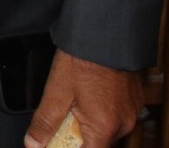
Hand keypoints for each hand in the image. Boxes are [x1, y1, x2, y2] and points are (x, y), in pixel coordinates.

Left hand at [24, 49, 142, 147]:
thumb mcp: (56, 90)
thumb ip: (45, 121)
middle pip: (98, 144)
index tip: (56, 142)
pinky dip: (101, 111)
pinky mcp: (134, 101)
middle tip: (63, 115)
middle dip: (77, 136)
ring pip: (107, 129)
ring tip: (76, 100)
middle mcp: (123, 124)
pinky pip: (116, 116)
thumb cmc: (82, 58)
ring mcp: (131, 112)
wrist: (105, 33)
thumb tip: (34, 143)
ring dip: (90, 123)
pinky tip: (89, 94)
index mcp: (104, 126)